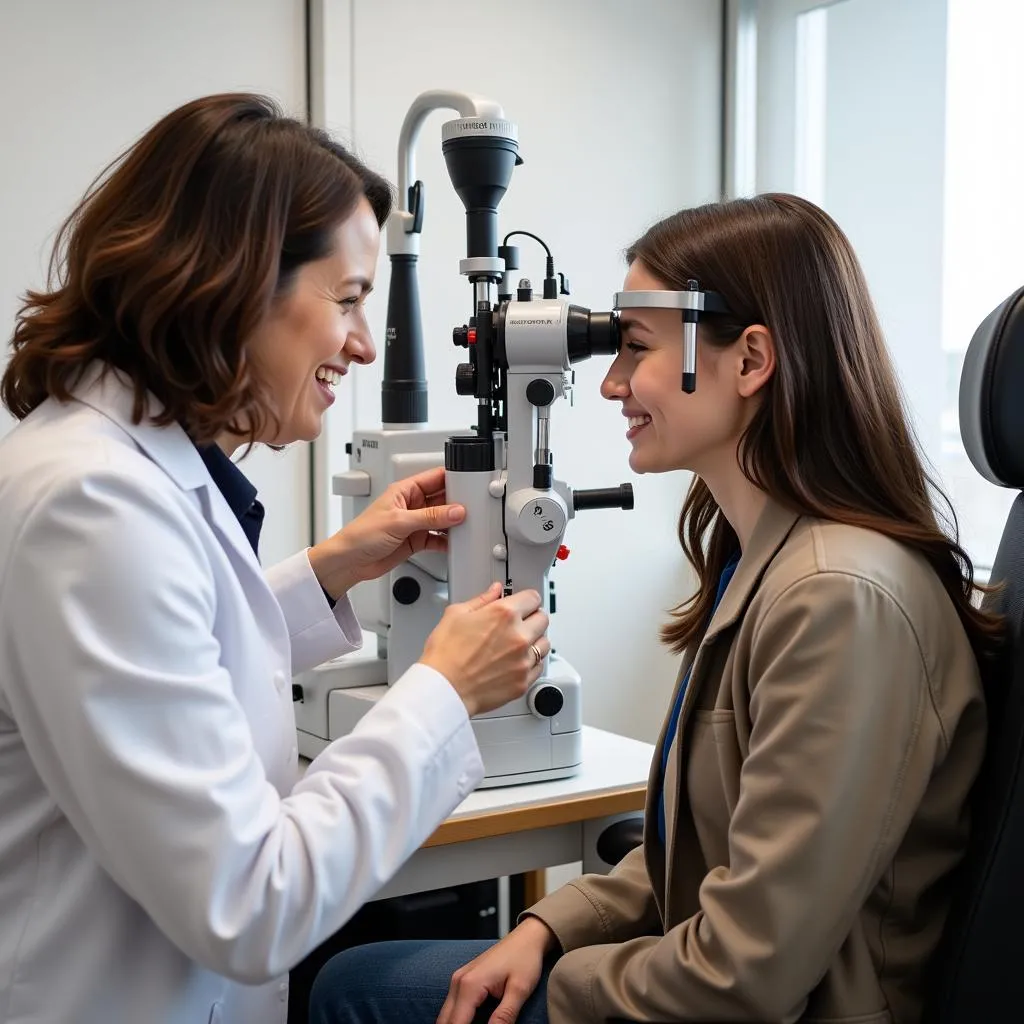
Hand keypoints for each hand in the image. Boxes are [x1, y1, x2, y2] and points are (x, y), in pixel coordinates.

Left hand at [308, 466, 462, 599]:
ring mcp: (415, 523)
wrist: (349, 562)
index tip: (470, 483)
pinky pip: (437, 538)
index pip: (435, 477)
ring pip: (442, 519)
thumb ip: (430, 517)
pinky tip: (454, 543)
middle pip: (443, 498)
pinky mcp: (416, 541)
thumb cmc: (361, 535)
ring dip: (453, 523)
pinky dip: (447, 541)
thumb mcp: (399, 522)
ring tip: (466, 526)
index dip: (453, 478)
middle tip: (472, 508)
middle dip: (457, 503)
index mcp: (405, 490)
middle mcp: (412, 504)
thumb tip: (455, 511)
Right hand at [421, 585, 550, 717]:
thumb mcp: (456, 614)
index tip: (523, 603)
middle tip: (520, 622)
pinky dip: (531, 662)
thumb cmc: (446, 655)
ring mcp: (523, 660)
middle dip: (532, 618)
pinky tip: (517, 661)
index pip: (533, 598)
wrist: (444, 688)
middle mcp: (519, 636)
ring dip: (535, 640)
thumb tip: (494, 592)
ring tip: (518, 643)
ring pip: (544, 644)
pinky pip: (539, 666)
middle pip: (543, 619)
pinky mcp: (524, 681)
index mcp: (504, 614)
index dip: (526, 599)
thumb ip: (481, 600)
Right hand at [437, 918, 557, 1023]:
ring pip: (445, 1015)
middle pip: (444, 1021)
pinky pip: (452, 1007)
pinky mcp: (462, 980)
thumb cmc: (524, 959)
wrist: (526, 937)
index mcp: (470, 985)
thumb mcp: (519, 990)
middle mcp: (458, 981)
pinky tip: (472, 1023)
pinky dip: (458, 1019)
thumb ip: (504, 1016)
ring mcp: (458, 979)